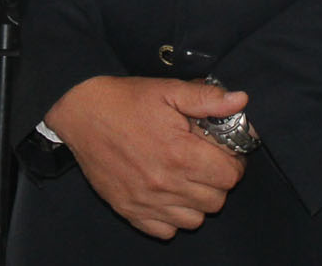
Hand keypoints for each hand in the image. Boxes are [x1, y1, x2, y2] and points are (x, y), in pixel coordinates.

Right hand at [45, 76, 250, 238]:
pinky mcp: (129, 211)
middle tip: (207, 161)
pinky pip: (165, 231)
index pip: (230, 175)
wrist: (81, 114)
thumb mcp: (169, 90)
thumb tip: (240, 101)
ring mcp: (146, 202)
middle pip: (216, 200)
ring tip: (188, 177)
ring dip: (198, 201)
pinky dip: (172, 218)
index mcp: (180, 154)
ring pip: (194, 220)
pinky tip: (168, 193)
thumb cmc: (126, 101)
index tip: (225, 150)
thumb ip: (207, 99)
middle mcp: (165, 184)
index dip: (234, 161)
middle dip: (218, 180)